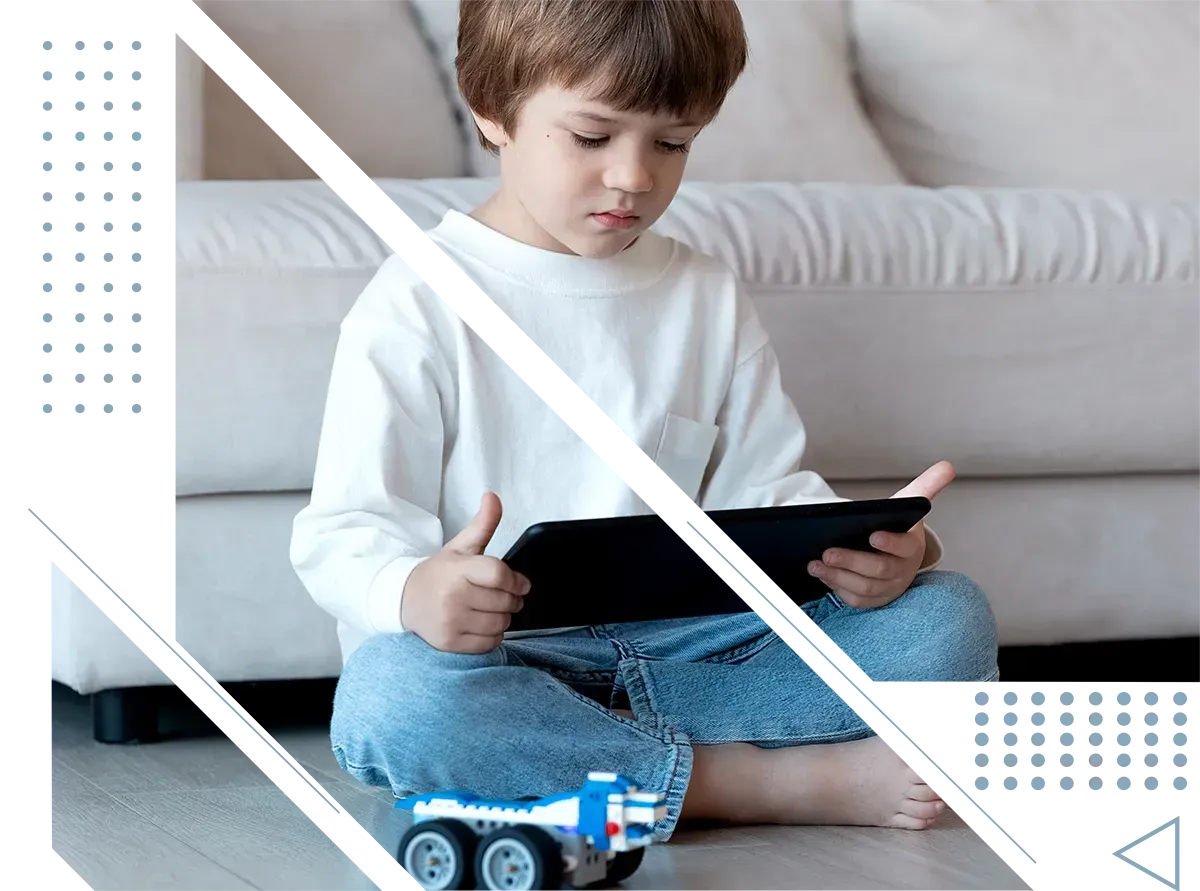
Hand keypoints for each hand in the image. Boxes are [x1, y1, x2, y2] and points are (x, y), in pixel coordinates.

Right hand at [401, 492, 530, 652]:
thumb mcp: (460, 546)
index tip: (521, 583)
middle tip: (505, 597)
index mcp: (458, 568)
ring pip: (500, 624)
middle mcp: (453, 595)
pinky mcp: (450, 642)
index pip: (500, 575)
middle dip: (512, 600)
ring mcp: (451, 621)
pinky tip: (481, 624)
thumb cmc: (439, 574)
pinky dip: (492, 636)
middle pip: (504, 602)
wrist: (405, 599)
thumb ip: (483, 523)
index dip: (517, 580)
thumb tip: (493, 497)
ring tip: (491, 610)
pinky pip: (489, 643)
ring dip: (503, 618)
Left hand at [807, 461, 954, 608]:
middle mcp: (902, 571)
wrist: (894, 552)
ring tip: (816, 564)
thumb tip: (948, 466)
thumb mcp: (910, 504)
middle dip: (852, 561)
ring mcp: (888, 588)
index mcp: (912, 547)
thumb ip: (927, 486)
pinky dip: (837, 589)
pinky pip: (856, 600)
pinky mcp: (873, 600)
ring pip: (864, 588)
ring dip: (838, 577)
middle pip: (878, 570)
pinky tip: (821, 575)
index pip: (904, 547)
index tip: (873, 535)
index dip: (890, 543)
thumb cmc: (899, 526)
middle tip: (828, 552)